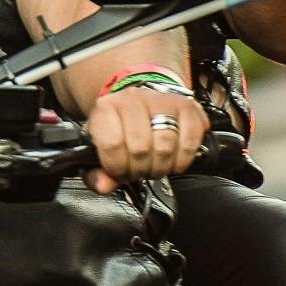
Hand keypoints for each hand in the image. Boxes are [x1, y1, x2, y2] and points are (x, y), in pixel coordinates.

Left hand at [82, 82, 206, 192]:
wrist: (141, 102)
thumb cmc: (120, 127)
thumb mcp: (99, 147)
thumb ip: (96, 171)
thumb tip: (104, 186)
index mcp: (106, 108)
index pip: (112, 143)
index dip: (116, 167)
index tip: (118, 171)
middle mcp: (134, 99)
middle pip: (141, 148)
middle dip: (139, 170)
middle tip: (139, 170)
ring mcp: (163, 101)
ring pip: (165, 147)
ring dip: (160, 167)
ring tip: (154, 165)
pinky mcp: (188, 107)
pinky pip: (190, 143)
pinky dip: (182, 160)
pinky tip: (173, 160)